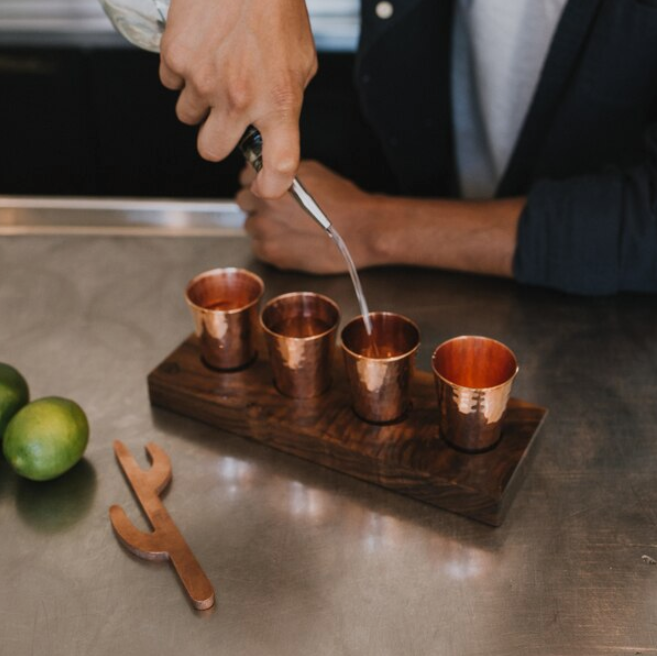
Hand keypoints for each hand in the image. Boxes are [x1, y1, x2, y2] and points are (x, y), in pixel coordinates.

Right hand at [159, 0, 316, 198]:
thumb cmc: (276, 6)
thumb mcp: (302, 62)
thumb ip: (287, 99)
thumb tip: (275, 122)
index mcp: (279, 102)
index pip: (278, 165)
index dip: (271, 185)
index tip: (265, 187)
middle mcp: (239, 99)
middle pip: (212, 151)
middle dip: (215, 138)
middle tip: (224, 116)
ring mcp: (204, 81)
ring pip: (188, 116)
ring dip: (198, 100)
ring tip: (216, 66)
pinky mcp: (176, 59)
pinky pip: (171, 82)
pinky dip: (182, 70)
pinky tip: (201, 48)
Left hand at [237, 161, 379, 272]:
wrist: (361, 231)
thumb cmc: (344, 202)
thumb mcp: (312, 172)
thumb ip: (283, 173)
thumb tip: (270, 172)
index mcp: (271, 180)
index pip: (244, 177)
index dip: (256, 182)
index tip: (264, 187)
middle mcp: (264, 204)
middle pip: (243, 202)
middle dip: (257, 204)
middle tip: (278, 209)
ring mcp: (265, 231)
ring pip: (250, 227)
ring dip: (263, 226)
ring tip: (287, 228)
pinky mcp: (272, 254)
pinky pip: (259, 248)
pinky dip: (270, 246)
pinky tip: (290, 242)